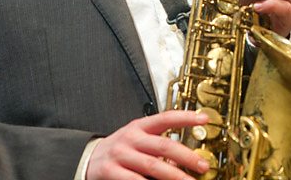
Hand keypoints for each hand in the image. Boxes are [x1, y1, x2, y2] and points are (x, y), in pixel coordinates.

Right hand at [85, 110, 211, 179]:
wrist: (86, 159)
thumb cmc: (119, 151)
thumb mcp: (135, 140)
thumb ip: (156, 144)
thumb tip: (185, 158)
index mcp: (139, 127)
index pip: (165, 117)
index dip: (185, 117)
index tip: (204, 119)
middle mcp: (131, 138)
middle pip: (164, 145)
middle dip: (186, 156)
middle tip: (202, 165)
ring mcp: (120, 155)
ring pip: (152, 165)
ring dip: (174, 175)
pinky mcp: (110, 171)